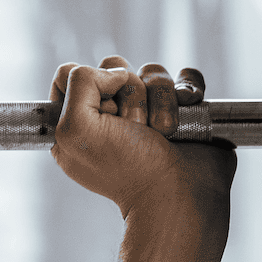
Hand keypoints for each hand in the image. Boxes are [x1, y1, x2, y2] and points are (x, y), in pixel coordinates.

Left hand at [49, 57, 235, 241]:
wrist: (180, 195)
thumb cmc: (126, 167)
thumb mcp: (74, 128)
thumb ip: (77, 83)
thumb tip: (116, 71)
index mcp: (77, 120)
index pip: (72, 72)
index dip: (87, 86)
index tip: (100, 116)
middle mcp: (113, 113)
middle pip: (115, 66)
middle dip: (128, 95)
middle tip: (133, 128)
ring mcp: (151, 110)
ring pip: (152, 72)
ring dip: (160, 101)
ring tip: (163, 132)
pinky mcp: (185, 110)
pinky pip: (186, 78)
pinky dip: (189, 91)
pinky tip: (188, 112)